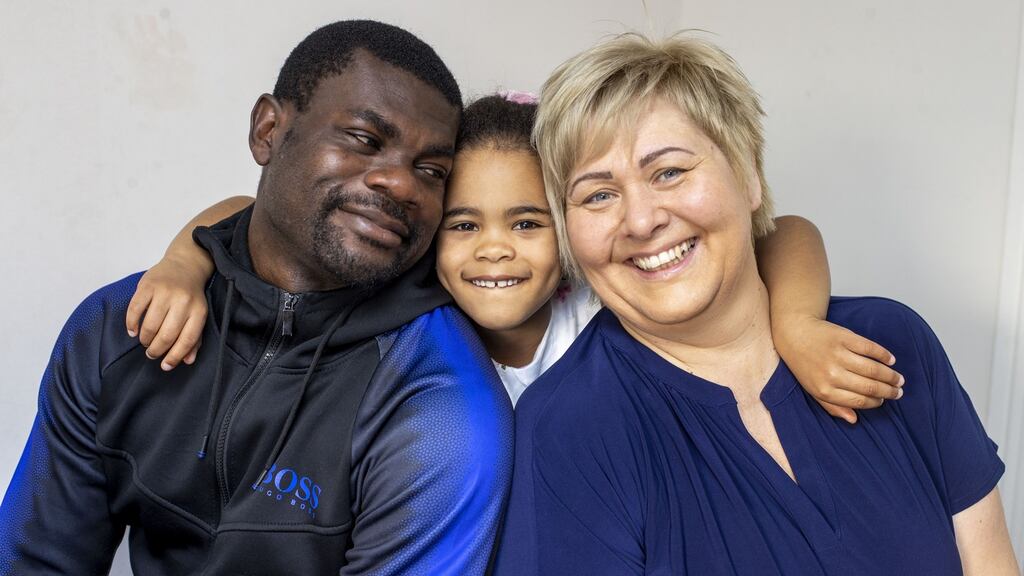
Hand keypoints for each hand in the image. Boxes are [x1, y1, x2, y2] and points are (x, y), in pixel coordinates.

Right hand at [126, 253, 209, 370]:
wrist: (184, 264)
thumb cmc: (190, 295)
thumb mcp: (198, 314)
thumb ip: (194, 338)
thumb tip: (187, 361)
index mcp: (198, 311)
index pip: (187, 340)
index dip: (175, 356)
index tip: (165, 366)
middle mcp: (183, 302)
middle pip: (167, 335)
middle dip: (156, 350)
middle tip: (151, 354)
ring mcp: (165, 292)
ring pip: (150, 325)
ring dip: (145, 339)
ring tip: (145, 342)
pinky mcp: (148, 285)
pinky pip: (135, 310)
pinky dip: (131, 324)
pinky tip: (133, 331)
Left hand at [775, 314, 903, 423]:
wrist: (795, 333)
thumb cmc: (805, 365)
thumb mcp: (813, 389)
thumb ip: (832, 406)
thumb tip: (854, 420)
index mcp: (824, 390)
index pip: (859, 401)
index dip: (875, 402)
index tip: (884, 400)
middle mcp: (832, 374)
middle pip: (869, 386)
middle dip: (888, 391)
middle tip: (898, 391)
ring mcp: (838, 355)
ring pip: (873, 369)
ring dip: (890, 376)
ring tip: (898, 379)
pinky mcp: (844, 337)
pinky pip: (870, 348)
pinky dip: (884, 355)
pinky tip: (891, 360)